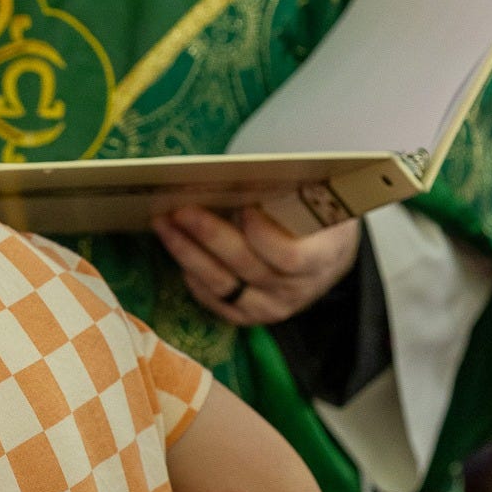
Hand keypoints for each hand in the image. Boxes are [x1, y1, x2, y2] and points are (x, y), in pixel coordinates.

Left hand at [152, 205, 360, 326]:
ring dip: (187, 253)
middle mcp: (295, 290)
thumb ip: (289, 193)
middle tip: (181, 210)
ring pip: (222, 285)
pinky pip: (215, 301)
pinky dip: (193, 277)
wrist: (327, 259)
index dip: (263, 235)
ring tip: (163, 225)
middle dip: (209, 236)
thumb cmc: (320, 220)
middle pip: (246, 266)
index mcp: (321, 258)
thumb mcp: (319, 202)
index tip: (244, 208)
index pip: (290, 256)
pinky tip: (178, 251)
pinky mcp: (249, 316)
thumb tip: (241, 175)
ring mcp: (270, 307)